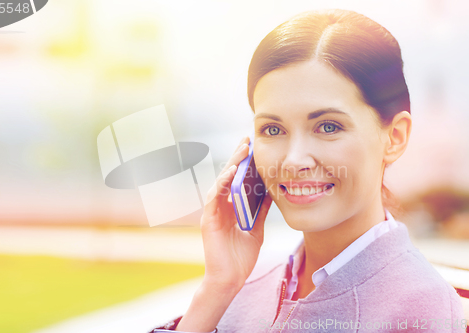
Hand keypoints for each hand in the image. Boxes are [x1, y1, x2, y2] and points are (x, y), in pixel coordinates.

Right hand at [200, 135, 272, 291]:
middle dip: (238, 157)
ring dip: (231, 165)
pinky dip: (223, 183)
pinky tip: (232, 171)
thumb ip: (260, 211)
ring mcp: (213, 212)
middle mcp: (220, 207)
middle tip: (247, 140)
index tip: (253, 148)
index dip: (243, 164)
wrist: (230, 279)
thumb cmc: (241, 257)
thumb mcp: (256, 229)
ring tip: (242, 151)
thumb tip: (271, 193)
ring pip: (220, 182)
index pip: (236, 181)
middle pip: (228, 177)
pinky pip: (215, 196)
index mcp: (230, 208)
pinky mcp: (208, 219)